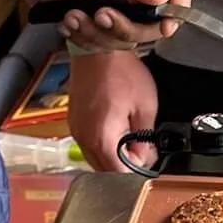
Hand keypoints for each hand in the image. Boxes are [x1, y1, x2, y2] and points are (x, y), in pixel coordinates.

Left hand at [14, 0, 191, 52]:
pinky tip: (68, 22)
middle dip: (124, 27)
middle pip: (153, 26)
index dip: (177, 10)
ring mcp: (119, 12)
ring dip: (96, 33)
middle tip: (100, 15)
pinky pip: (103, 45)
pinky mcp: (100, 26)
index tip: (164, 24)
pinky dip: (83, 38)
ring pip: (125, 41)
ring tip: (74, 15)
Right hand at [66, 51, 159, 170]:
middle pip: (106, 171)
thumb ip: (146, 138)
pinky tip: (116, 129)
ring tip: (129, 134)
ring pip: (96, 160)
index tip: (148, 156)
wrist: (98, 48)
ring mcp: (77, 131)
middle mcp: (84, 139)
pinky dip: (103, 145)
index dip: (138, 169)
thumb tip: (145, 157)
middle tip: (142, 146)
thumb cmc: (120, 70)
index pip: (119, 174)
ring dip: (114, 156)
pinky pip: (89, 145)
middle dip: (126, 164)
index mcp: (102, 138)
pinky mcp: (75, 123)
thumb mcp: (146, 106)